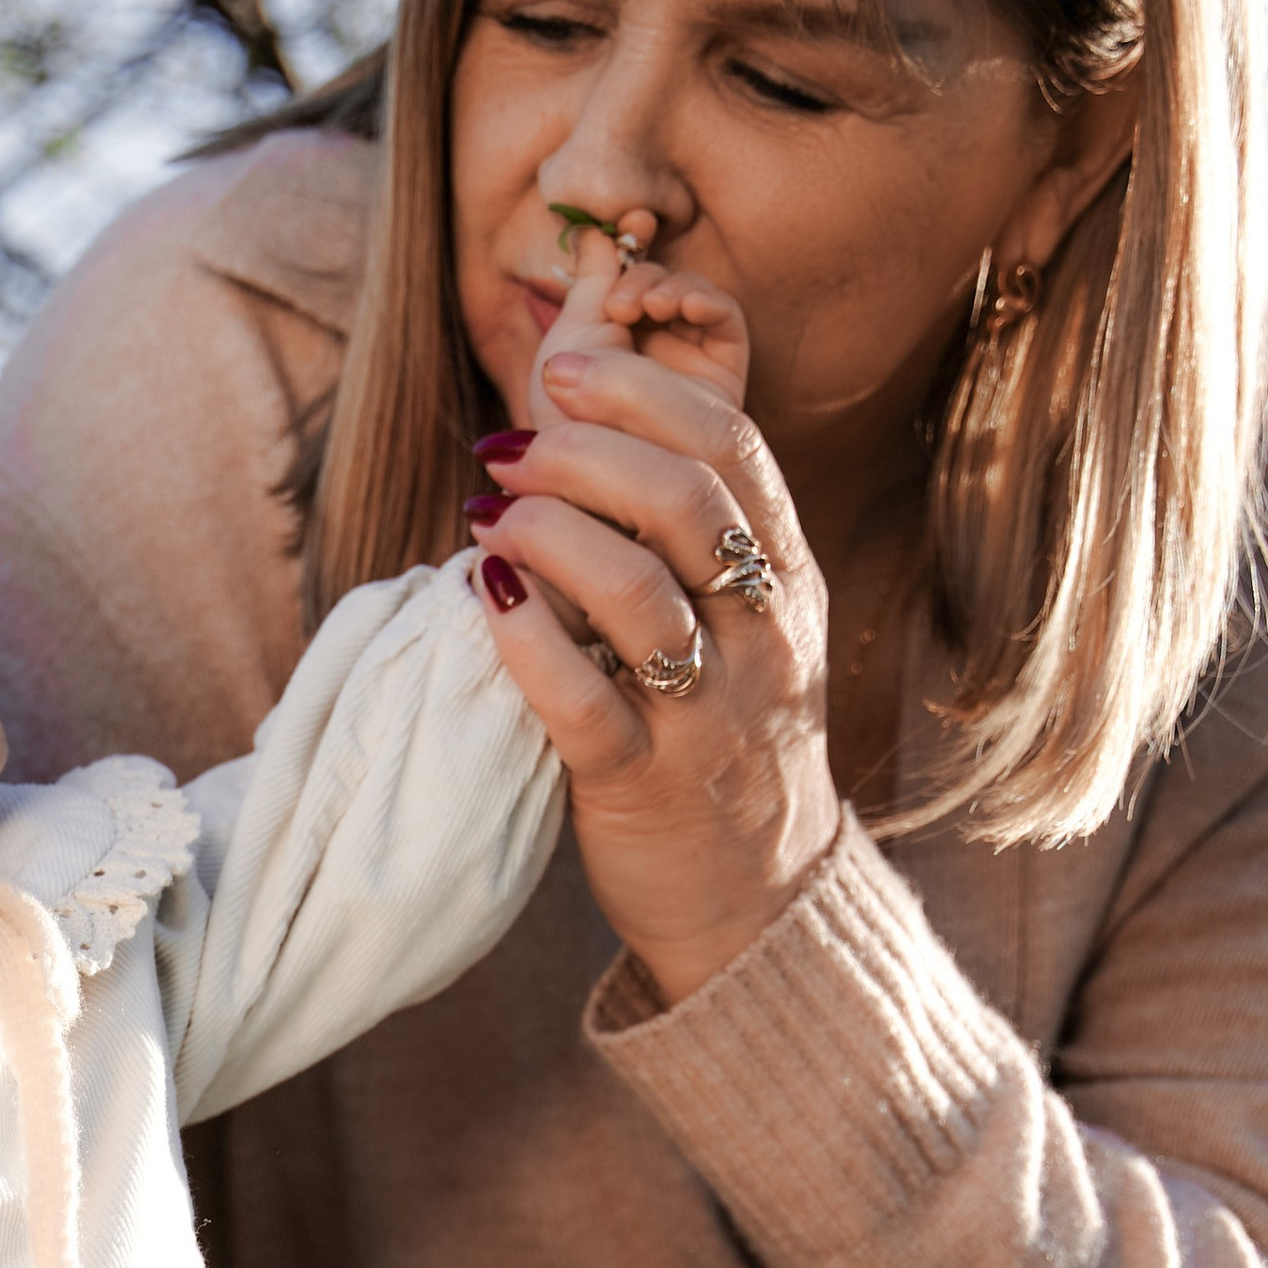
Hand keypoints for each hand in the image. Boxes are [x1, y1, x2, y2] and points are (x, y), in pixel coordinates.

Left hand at [472, 244, 840, 1008]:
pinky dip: (524, 643)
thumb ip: (684, 532)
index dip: (642, 390)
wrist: (758, 897)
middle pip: (683, 501)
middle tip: (505, 451)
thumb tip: (577, 422)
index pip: (731, 445)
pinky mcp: (644, 786)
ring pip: (637, 593)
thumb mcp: (743, 622)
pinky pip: (583, 702)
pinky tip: (483, 603)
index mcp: (784, 579)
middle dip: (581, 454)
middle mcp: (761, 636)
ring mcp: (709, 714)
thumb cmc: (723, 736)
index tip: (562, 369)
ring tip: (487, 522)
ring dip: (546, 537)